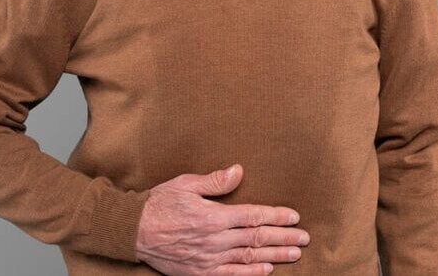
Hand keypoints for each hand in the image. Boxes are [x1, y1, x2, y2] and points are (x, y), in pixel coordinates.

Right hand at [135, 164, 309, 274]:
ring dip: (274, 257)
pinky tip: (266, 271)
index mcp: (213, 216)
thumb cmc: (160, 204)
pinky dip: (250, 274)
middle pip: (256, 238)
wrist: (132, 232)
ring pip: (248, 258)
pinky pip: (230, 275)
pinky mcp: (199, 273)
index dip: (276, 216)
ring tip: (294, 255)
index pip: (253, 216)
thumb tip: (238, 171)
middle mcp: (214, 240)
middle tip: (304, 239)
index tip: (294, 217)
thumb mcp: (185, 184)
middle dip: (283, 238)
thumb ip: (214, 181)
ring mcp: (207, 259)